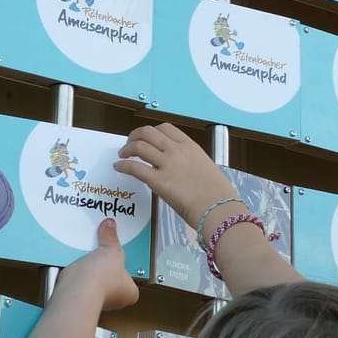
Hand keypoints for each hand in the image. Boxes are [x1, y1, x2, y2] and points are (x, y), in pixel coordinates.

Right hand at [57, 218, 138, 311]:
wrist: (78, 287)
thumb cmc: (102, 280)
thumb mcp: (113, 250)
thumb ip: (111, 237)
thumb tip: (110, 225)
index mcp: (130, 292)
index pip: (131, 275)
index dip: (124, 261)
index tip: (119, 250)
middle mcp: (114, 298)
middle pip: (112, 274)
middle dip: (106, 262)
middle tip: (103, 250)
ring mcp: (96, 297)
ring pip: (96, 275)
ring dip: (92, 265)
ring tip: (90, 253)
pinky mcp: (81, 293)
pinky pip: (82, 277)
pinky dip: (80, 269)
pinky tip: (79, 260)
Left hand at [114, 123, 236, 227]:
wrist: (218, 208)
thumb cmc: (217, 194)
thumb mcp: (204, 167)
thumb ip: (189, 162)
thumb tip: (177, 168)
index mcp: (189, 146)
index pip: (165, 129)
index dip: (151, 131)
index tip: (145, 137)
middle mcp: (176, 151)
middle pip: (148, 133)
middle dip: (134, 136)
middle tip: (129, 143)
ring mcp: (167, 164)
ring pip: (138, 146)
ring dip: (126, 149)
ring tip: (122, 155)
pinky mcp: (158, 181)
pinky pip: (134, 167)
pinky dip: (123, 165)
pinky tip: (119, 168)